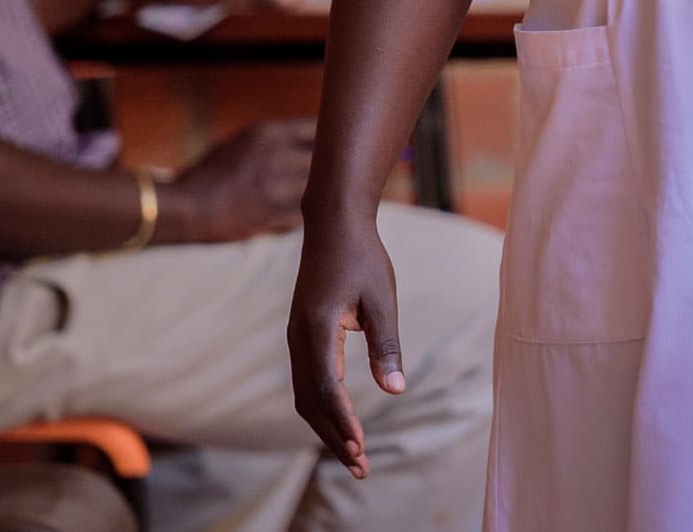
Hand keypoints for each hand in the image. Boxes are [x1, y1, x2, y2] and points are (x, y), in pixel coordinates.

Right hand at [164, 119, 313, 242]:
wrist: (184, 208)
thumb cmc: (208, 174)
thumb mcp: (241, 142)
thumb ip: (275, 141)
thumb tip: (308, 144)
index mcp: (268, 132)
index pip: (316, 128)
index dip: (327, 140)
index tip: (331, 149)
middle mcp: (277, 155)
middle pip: (325, 160)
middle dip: (327, 170)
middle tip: (327, 178)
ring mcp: (277, 187)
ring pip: (316, 190)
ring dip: (314, 197)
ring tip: (305, 202)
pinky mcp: (273, 216)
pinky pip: (300, 216)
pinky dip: (296, 218)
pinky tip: (282, 217)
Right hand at [288, 210, 404, 481]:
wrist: (333, 224)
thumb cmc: (363, 257)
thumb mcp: (382, 299)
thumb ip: (387, 345)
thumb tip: (396, 390)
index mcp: (317, 328)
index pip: (326, 387)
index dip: (342, 421)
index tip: (361, 448)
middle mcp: (299, 338)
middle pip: (310, 401)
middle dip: (334, 436)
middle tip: (361, 468)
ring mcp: (296, 338)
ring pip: (304, 395)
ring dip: (326, 426)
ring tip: (353, 452)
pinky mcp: (301, 336)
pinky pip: (306, 381)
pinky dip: (322, 406)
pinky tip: (341, 420)